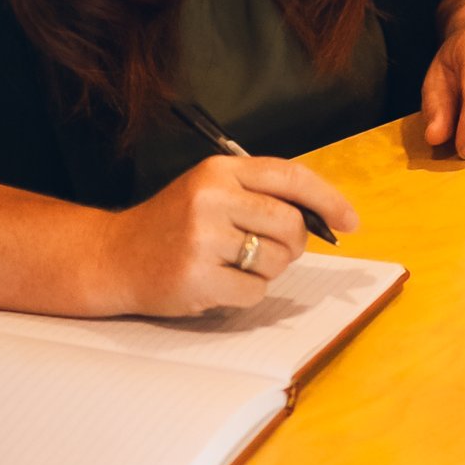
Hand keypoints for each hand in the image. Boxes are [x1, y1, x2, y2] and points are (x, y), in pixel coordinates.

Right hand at [93, 151, 355, 317]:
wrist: (114, 256)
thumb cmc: (171, 225)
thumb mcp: (210, 192)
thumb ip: (259, 195)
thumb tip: (323, 219)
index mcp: (219, 170)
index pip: (291, 177)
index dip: (328, 200)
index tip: (350, 221)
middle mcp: (212, 198)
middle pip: (291, 224)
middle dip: (294, 245)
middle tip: (274, 252)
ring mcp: (203, 238)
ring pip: (277, 261)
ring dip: (266, 271)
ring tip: (232, 264)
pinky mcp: (197, 276)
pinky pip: (254, 292)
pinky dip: (244, 294)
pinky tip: (217, 283)